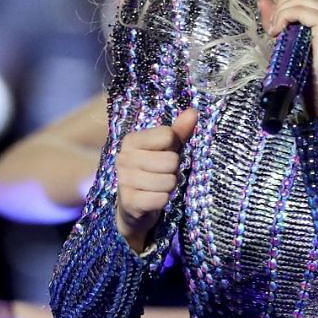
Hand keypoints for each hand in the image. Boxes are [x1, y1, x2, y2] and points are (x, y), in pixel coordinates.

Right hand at [113, 108, 196, 250]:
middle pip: (171, 160)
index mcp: (131, 140)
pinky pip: (161, 199)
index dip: (174, 147)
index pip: (168, 135)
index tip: (164, 154)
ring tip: (158, 187)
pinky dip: (163, 201)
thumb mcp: (167, 149)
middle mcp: (123, 158)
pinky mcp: (129, 202)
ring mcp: (124, 180)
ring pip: (168, 181)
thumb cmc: (154, 171)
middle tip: (163, 174)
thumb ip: (179, 131)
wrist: (133, 206)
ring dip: (169, 187)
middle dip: (173, 170)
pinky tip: (153, 200)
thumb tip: (193, 112)